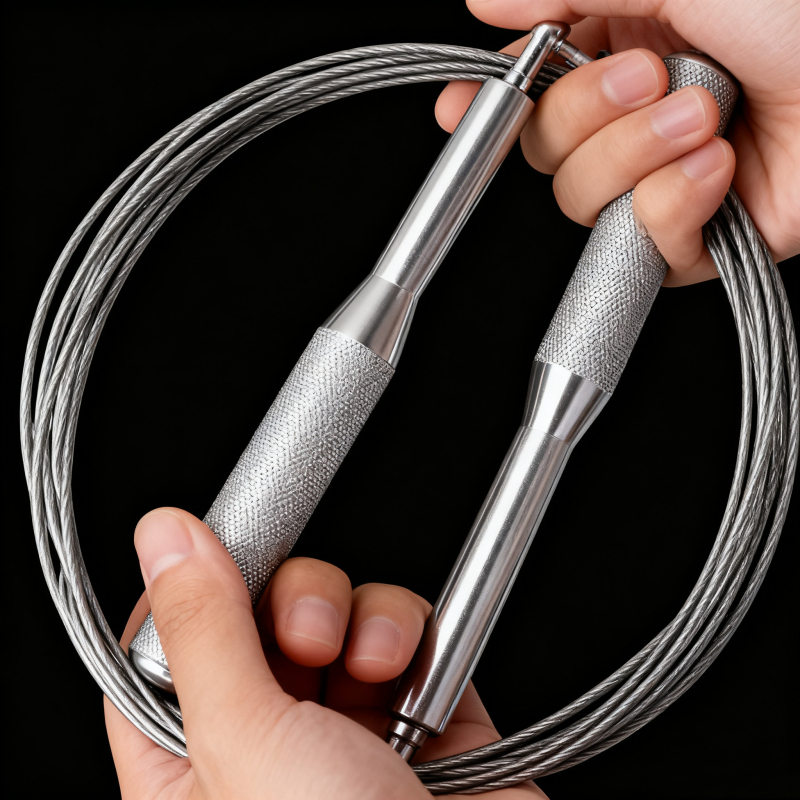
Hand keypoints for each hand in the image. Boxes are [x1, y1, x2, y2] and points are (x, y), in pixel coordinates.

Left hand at [105, 508, 546, 798]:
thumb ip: (202, 628)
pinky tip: (412, 683)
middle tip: (305, 633)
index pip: (164, 647)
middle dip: (289, 600)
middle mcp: (269, 743)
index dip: (186, 589)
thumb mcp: (243, 743)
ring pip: (337, 609)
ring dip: (358, 618)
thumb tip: (164, 536)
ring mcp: (348, 724)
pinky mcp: (422, 708)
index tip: (204, 550)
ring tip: (367, 665)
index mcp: (192, 768)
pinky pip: (406, 625)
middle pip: (258, 612)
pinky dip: (411, 634)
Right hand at [436, 0, 799, 285]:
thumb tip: (487, 0)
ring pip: (578, 201)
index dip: (487, 103)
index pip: (530, 91)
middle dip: (587, 116)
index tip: (460, 107)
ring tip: (706, 117)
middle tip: (649, 76)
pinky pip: (637, 245)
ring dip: (637, 156)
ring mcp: (656, 182)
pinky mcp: (688, 238)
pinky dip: (673, 207)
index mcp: (623, 52)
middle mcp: (633, 122)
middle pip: (542, 150)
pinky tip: (719, 168)